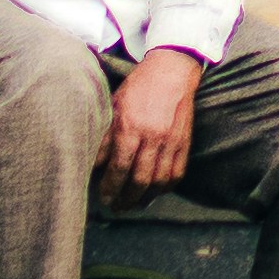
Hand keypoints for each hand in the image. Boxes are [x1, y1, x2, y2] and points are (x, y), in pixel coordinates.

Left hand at [97, 49, 206, 205]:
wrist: (171, 71)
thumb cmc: (138, 87)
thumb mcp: (114, 107)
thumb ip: (104, 137)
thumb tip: (94, 164)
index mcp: (131, 127)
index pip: (119, 167)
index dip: (110, 187)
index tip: (104, 198)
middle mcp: (153, 137)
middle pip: (140, 180)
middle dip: (126, 199)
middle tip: (116, 207)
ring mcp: (172, 141)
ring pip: (159, 181)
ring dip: (146, 198)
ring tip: (134, 205)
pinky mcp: (185, 142)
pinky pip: (177, 173)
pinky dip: (165, 188)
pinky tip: (155, 192)